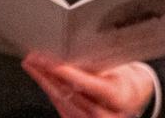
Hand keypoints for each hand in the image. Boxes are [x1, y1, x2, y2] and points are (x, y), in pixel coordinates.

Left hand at [21, 53, 154, 117]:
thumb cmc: (124, 80)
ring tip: (33, 66)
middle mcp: (105, 113)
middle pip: (69, 94)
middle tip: (33, 59)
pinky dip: (51, 91)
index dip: (67, 73)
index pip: (88, 84)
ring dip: (44, 82)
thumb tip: (74, 53)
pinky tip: (44, 79)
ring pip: (61, 101)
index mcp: (118, 96)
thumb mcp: (121, 69)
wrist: (131, 98)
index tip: (51, 63)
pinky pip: (60, 107)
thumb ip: (98, 67)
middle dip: (48, 75)